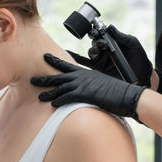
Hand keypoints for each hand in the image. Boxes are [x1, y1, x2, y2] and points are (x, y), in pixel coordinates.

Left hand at [31, 53, 145, 121]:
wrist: (129, 95)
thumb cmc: (117, 92)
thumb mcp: (101, 85)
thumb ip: (90, 86)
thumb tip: (86, 91)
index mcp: (85, 73)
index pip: (66, 65)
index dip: (54, 60)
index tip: (45, 56)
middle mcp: (82, 77)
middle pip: (58, 76)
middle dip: (44, 79)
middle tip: (32, 80)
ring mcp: (83, 84)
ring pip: (61, 88)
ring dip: (49, 93)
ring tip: (39, 96)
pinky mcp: (85, 94)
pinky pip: (68, 97)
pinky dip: (60, 101)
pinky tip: (53, 105)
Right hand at [68, 25, 152, 86]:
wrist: (143, 76)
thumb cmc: (139, 57)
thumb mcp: (132, 44)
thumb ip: (121, 36)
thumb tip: (110, 26)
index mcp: (112, 41)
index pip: (102, 33)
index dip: (97, 30)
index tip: (97, 29)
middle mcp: (105, 49)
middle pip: (94, 41)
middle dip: (94, 38)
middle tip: (97, 38)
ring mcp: (101, 59)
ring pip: (91, 52)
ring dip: (92, 49)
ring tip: (98, 51)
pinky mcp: (98, 69)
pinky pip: (85, 63)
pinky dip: (77, 59)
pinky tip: (70, 56)